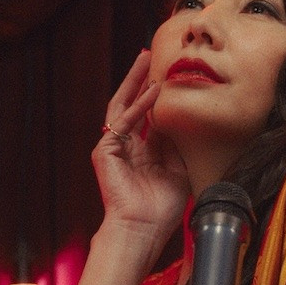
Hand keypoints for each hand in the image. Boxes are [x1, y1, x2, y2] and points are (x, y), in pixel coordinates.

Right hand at [92, 49, 188, 242]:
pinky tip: (153, 90)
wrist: (143, 229)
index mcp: (141, 152)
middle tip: (149, 55)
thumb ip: (176, 144)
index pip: (148, 115)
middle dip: (140, 79)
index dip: (156, 95)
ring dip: (134, 81)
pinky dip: (139, 105)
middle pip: (131, 104)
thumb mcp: (177, 169)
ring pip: (122, 105)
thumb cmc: (161, 208)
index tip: (168, 74)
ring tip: (145, 60)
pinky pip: (124, 120)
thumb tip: (180, 118)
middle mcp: (125, 146)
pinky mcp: (105, 150)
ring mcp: (114, 147)